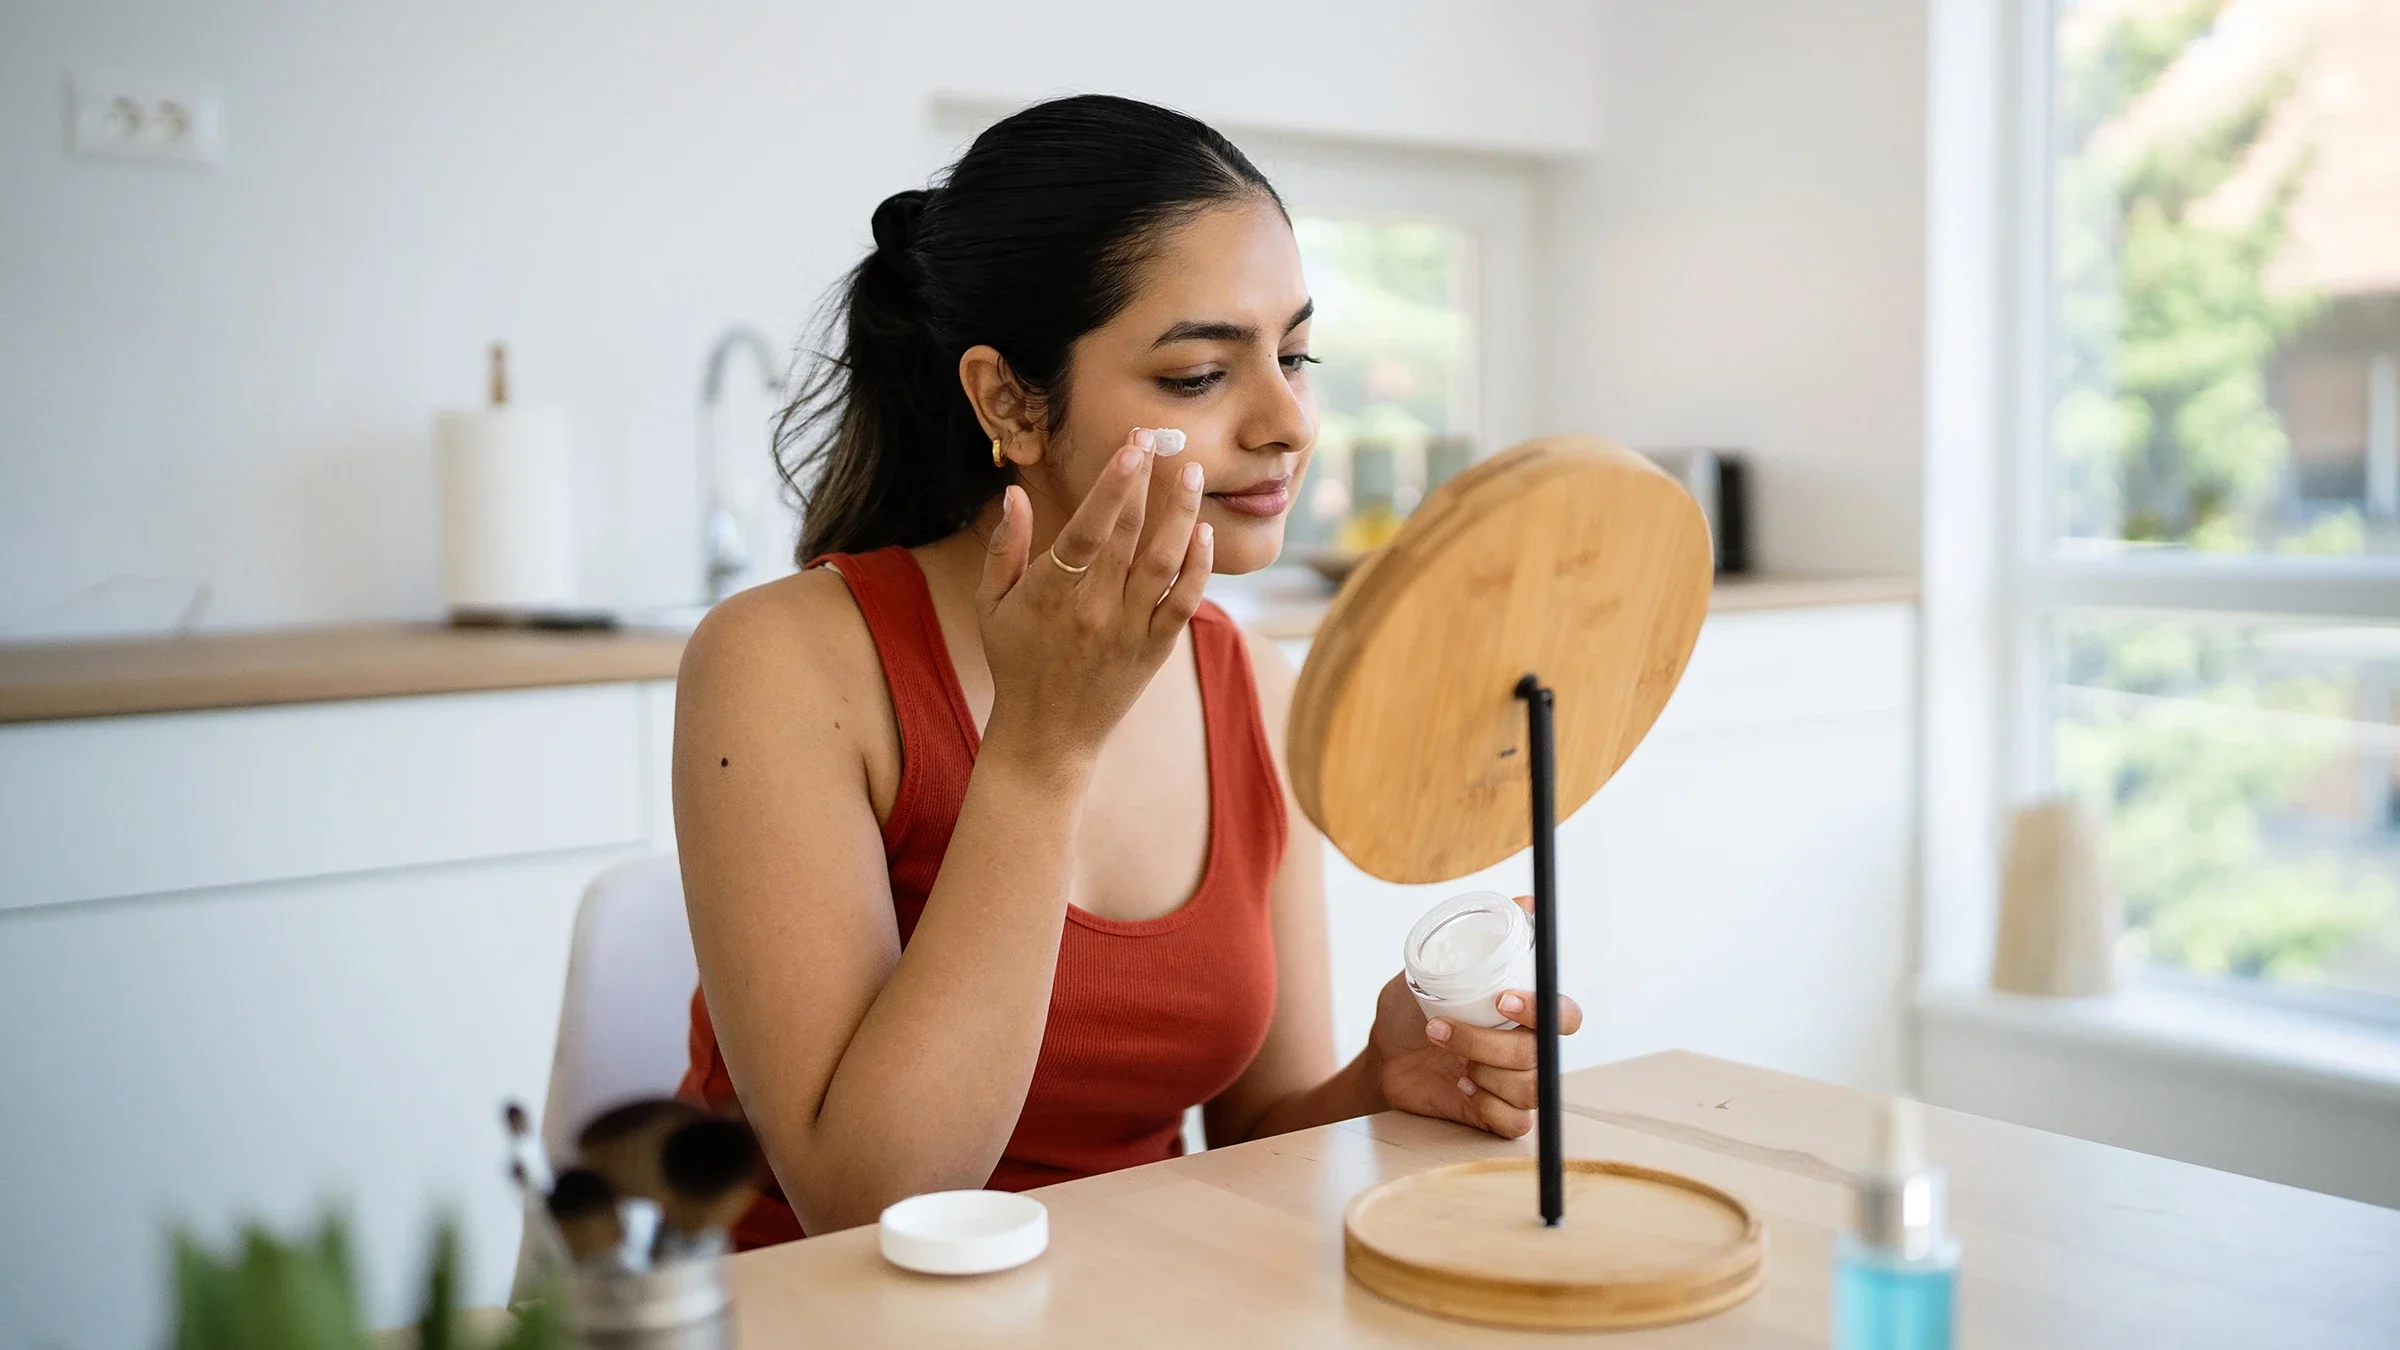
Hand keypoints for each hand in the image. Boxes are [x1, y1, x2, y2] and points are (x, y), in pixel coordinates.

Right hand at [976, 431, 1211, 771]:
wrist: (1047, 736)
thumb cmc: (1015, 663)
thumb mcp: (991, 606)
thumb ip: (1005, 549)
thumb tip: (1015, 495)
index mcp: (1051, 594)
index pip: (1087, 531)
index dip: (1112, 487)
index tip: (1132, 448)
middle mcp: (1094, 610)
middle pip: (1129, 536)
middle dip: (1149, 482)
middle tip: (1164, 437)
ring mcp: (1128, 631)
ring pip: (1163, 563)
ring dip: (1182, 514)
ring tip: (1194, 471)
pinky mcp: (1154, 650)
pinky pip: (1183, 604)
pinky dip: (1198, 568)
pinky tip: (1205, 533)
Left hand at [1365, 895, 1584, 1137]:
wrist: (1382, 1055)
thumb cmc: (1411, 1009)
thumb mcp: (1431, 966)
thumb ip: (1472, 938)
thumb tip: (1522, 901)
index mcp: (1523, 1012)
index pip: (1563, 1014)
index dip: (1543, 1009)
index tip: (1502, 998)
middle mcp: (1526, 1048)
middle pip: (1539, 1053)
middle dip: (1488, 1042)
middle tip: (1439, 1028)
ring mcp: (1514, 1083)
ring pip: (1528, 1088)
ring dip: (1481, 1068)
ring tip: (1443, 1052)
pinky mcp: (1497, 1115)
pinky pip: (1515, 1122)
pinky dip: (1487, 1104)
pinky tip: (1462, 1086)